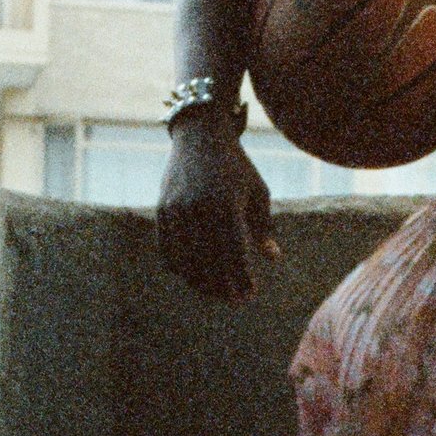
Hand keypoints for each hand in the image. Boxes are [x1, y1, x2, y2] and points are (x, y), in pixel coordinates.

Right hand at [157, 115, 280, 301]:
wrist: (199, 135)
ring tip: (214, 292)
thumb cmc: (236, 167)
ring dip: (200, 282)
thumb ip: (263, 227)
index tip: (250, 295)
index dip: (242, 279)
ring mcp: (177, 211)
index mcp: (226, 206)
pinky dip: (179, 267)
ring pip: (186, 261)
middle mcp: (199, 210)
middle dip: (222, 287)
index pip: (235, 255)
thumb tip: (273, 258)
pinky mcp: (162, 211)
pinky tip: (192, 276)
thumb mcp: (257, 192)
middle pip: (209, 263)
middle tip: (234, 300)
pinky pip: (167, 250)